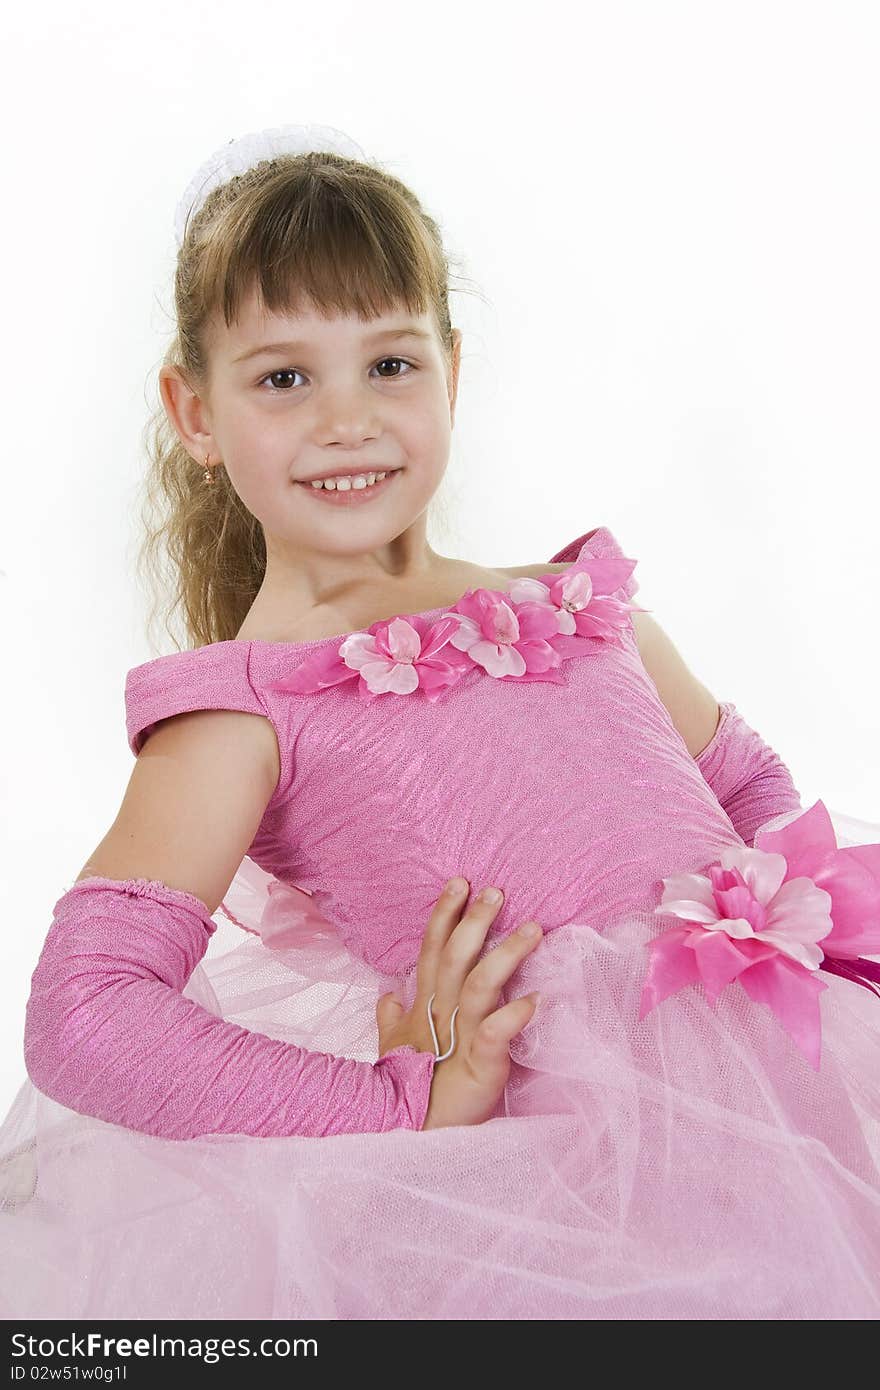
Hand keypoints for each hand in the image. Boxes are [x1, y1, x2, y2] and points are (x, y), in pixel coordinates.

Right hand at [375, 878, 542, 1129]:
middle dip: (473, 921)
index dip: (444, 915)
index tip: (460, 882)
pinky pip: (494, 1034)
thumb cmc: (408, 1092)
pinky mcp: (479, 1065)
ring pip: (478, 984)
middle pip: (453, 957)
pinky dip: (514, 1015)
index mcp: (423, 1007)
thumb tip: (386, 994)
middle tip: (495, 891)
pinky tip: (538, 999)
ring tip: (534, 929)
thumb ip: (391, 1019)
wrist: (410, 1137)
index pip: (431, 949)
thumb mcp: (395, 1049)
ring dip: (505, 954)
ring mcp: (458, 1038)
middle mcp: (439, 1014)